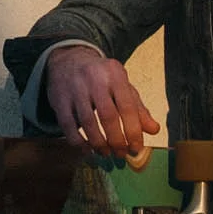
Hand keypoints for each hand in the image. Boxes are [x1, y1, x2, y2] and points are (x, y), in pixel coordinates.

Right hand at [44, 48, 160, 163]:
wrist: (68, 60)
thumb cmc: (101, 77)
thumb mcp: (122, 86)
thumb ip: (138, 108)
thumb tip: (154, 130)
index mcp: (115, 74)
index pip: (128, 106)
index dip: (133, 131)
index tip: (136, 148)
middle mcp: (94, 78)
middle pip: (108, 116)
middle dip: (116, 140)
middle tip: (121, 154)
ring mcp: (74, 88)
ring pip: (87, 122)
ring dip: (98, 143)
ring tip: (106, 153)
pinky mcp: (58, 99)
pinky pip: (68, 126)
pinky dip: (78, 142)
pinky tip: (87, 150)